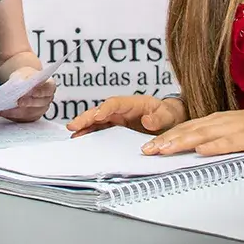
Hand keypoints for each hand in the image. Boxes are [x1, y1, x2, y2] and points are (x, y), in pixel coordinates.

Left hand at [0, 66, 56, 122]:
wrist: (24, 82)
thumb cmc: (25, 77)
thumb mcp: (25, 73)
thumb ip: (24, 78)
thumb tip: (19, 84)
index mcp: (49, 86)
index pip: (47, 90)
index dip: (39, 92)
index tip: (30, 92)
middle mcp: (47, 99)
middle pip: (39, 103)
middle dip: (27, 103)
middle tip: (17, 102)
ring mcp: (41, 109)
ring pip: (29, 113)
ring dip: (15, 112)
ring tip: (3, 109)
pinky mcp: (32, 117)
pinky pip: (22, 119)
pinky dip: (11, 115)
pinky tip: (1, 112)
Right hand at [66, 94, 185, 136]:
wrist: (171, 121)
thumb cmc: (168, 115)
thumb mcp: (168, 115)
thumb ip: (158, 118)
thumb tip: (147, 121)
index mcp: (132, 103)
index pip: (115, 103)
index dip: (105, 109)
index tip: (97, 116)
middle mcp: (121, 110)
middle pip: (99, 111)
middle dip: (86, 118)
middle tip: (73, 126)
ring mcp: (116, 120)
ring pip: (96, 121)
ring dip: (84, 126)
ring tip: (73, 134)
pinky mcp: (115, 129)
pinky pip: (99, 130)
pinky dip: (89, 133)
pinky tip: (80, 139)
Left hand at [142, 102, 243, 156]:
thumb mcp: (238, 132)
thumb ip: (219, 139)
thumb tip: (200, 150)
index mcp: (219, 119)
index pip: (186, 128)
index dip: (166, 136)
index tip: (148, 146)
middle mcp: (223, 120)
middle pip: (188, 130)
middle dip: (165, 140)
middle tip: (146, 150)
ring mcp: (235, 127)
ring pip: (203, 134)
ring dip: (181, 142)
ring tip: (163, 149)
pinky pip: (229, 142)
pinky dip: (214, 146)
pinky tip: (201, 151)